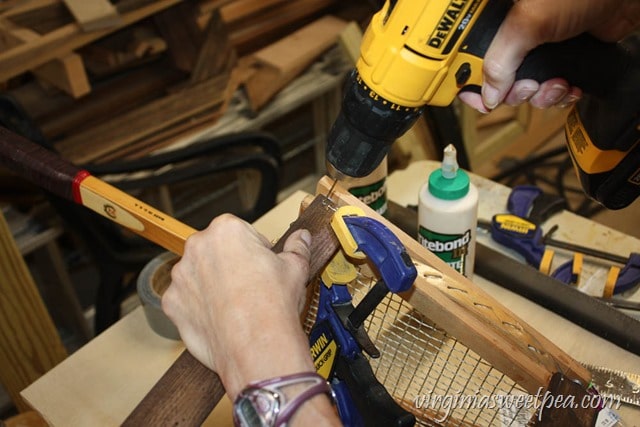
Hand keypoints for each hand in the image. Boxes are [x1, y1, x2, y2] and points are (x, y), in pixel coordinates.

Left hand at [162, 214, 313, 397]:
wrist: (257, 347)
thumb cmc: (274, 305)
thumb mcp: (295, 268)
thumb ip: (296, 247)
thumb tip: (301, 237)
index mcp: (226, 230)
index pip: (241, 233)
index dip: (256, 252)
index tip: (262, 268)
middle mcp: (198, 247)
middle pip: (216, 251)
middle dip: (231, 265)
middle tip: (251, 287)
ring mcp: (180, 276)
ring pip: (199, 275)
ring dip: (213, 285)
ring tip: (236, 305)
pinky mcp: (171, 303)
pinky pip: (186, 300)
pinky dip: (199, 307)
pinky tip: (220, 317)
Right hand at [458, 0, 639, 111]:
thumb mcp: (530, 22)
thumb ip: (502, 59)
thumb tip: (488, 92)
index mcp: (497, 14)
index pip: (468, 51)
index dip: (467, 77)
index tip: (474, 97)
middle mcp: (513, 31)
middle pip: (496, 76)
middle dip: (514, 90)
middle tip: (527, 86)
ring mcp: (536, 46)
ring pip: (522, 86)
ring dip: (540, 95)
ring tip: (555, 84)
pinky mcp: (557, 58)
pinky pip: (546, 88)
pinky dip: (557, 94)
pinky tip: (568, 84)